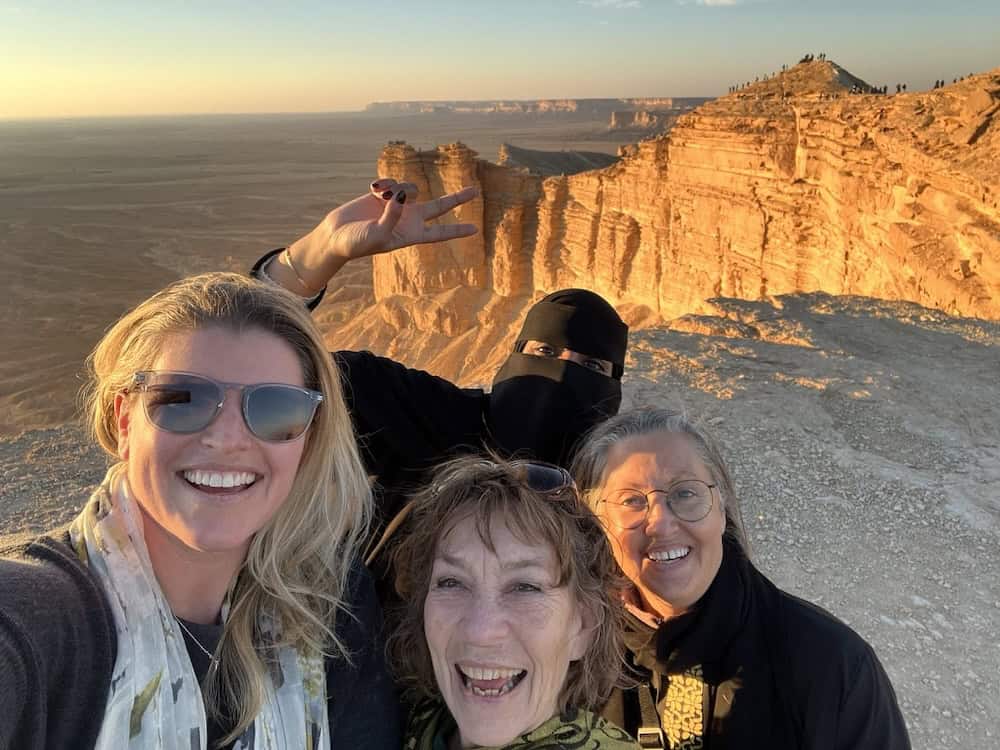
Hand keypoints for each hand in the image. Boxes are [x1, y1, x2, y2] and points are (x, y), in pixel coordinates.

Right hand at [277, 180, 479, 294]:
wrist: (336, 235)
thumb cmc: (357, 243)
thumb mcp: (376, 235)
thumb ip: (391, 216)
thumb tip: (402, 195)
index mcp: (410, 234)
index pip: (439, 233)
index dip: (456, 230)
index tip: (475, 230)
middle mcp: (408, 219)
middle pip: (438, 207)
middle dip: (456, 198)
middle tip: (475, 190)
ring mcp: (396, 205)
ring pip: (410, 187)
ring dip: (397, 187)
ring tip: (381, 196)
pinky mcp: (383, 194)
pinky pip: (392, 180)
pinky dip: (383, 182)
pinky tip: (372, 189)